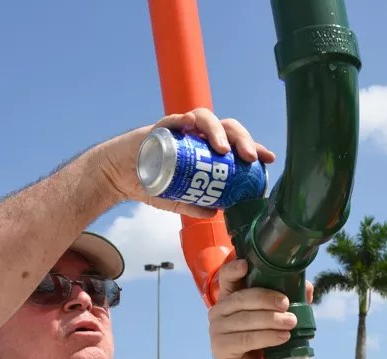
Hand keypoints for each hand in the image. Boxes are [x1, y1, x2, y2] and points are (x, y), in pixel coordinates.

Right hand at [97, 108, 275, 217]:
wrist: (118, 177)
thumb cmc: (150, 183)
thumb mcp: (176, 200)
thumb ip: (194, 205)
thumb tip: (215, 213)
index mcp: (205, 150)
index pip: (235, 144)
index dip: (253, 148)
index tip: (268, 159)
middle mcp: (196, 136)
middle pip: (226, 128)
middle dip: (242, 140)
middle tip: (249, 158)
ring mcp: (179, 129)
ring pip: (205, 118)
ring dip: (218, 132)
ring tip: (224, 150)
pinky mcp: (159, 128)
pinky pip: (174, 119)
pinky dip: (184, 120)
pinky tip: (191, 124)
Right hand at [207, 259, 313, 358]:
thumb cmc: (270, 346)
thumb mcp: (282, 319)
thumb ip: (291, 301)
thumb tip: (305, 286)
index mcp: (231, 299)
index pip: (227, 278)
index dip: (234, 269)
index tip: (247, 264)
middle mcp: (219, 312)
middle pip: (240, 298)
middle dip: (265, 298)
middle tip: (286, 305)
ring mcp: (217, 331)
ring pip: (244, 319)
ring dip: (270, 319)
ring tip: (290, 323)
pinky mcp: (221, 349)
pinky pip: (244, 339)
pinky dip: (265, 337)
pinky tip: (282, 338)